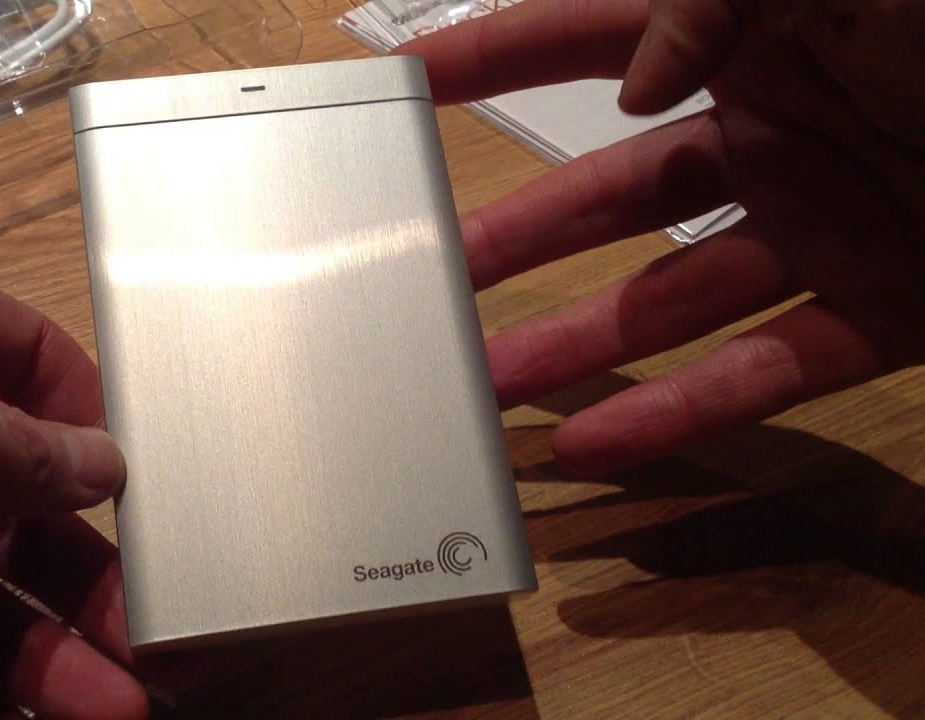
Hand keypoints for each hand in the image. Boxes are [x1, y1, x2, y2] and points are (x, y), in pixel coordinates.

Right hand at [398, 0, 924, 474]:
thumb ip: (714, 4)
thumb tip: (633, 90)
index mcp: (756, 41)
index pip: (591, 40)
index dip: (492, 56)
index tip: (403, 85)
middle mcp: (773, 141)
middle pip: (608, 199)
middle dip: (511, 238)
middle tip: (427, 274)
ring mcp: (822, 233)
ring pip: (668, 300)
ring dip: (573, 345)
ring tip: (485, 383)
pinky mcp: (883, 315)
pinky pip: (768, 373)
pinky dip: (681, 412)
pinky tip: (593, 445)